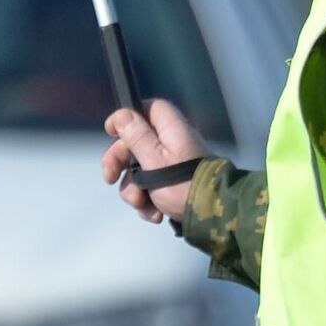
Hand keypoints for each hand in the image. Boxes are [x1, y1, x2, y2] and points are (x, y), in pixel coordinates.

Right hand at [100, 98, 205, 222]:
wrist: (214, 216)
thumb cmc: (184, 185)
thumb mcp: (154, 160)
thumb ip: (136, 136)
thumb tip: (122, 114)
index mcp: (171, 129)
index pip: (147, 109)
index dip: (126, 118)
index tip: (110, 132)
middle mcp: (173, 143)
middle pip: (136, 144)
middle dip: (121, 165)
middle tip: (110, 178)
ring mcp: (174, 165)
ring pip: (140, 171)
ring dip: (135, 191)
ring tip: (143, 206)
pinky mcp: (175, 185)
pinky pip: (152, 189)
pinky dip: (149, 202)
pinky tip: (155, 214)